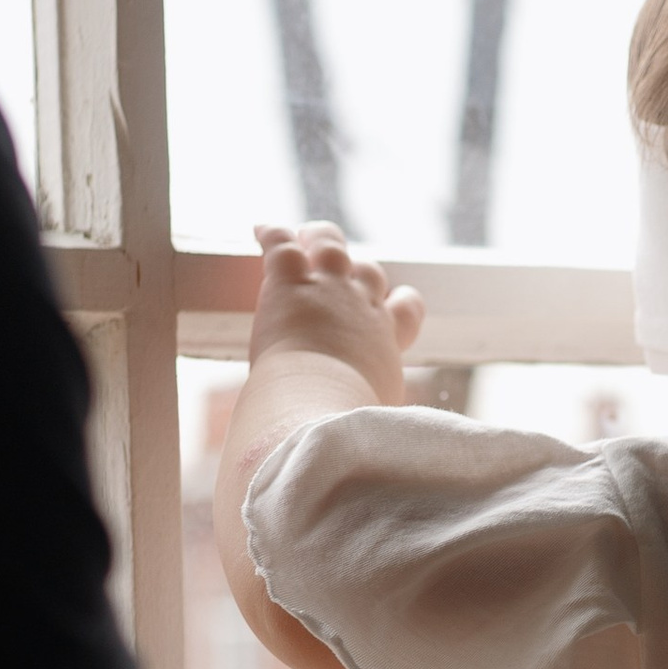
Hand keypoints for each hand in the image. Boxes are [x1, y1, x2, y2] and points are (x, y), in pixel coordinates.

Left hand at [250, 221, 425, 403]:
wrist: (320, 405)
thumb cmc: (347, 421)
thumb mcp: (377, 413)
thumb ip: (374, 410)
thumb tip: (374, 439)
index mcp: (387, 338)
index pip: (408, 307)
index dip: (400, 301)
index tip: (391, 302)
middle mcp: (363, 305)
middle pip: (368, 270)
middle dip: (356, 267)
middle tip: (341, 269)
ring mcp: (328, 289)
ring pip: (329, 245)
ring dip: (319, 238)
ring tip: (307, 235)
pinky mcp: (290, 284)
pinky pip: (281, 245)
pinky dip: (271, 234)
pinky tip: (259, 230)